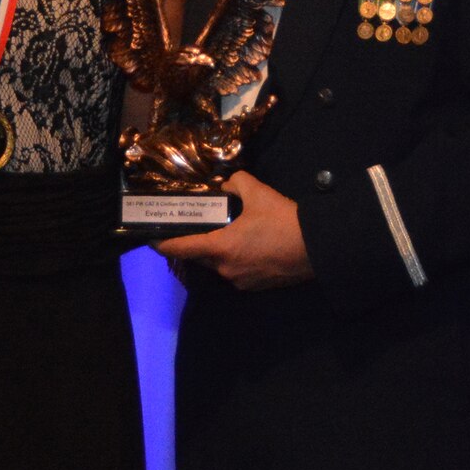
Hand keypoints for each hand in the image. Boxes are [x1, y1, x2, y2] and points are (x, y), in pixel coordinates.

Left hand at [155, 172, 312, 289]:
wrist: (317, 247)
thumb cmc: (283, 221)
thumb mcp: (258, 192)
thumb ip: (236, 183)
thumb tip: (227, 184)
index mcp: (221, 248)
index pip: (181, 248)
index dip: (163, 244)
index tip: (151, 240)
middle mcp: (226, 269)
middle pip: (200, 257)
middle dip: (197, 244)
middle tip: (198, 228)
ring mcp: (242, 281)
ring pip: (220, 265)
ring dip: (220, 252)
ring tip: (230, 234)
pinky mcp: (257, 287)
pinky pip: (238, 272)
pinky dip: (238, 260)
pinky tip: (251, 246)